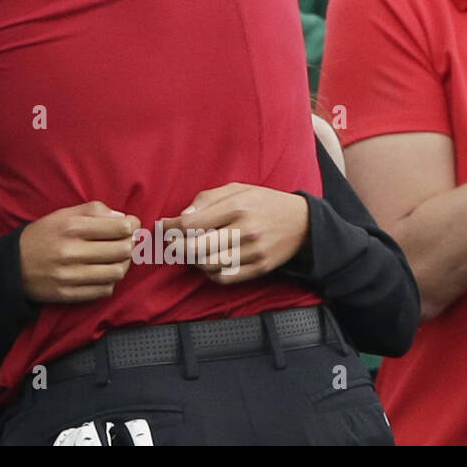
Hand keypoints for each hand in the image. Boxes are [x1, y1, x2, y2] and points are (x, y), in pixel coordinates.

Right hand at [19, 201, 139, 303]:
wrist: (12, 266)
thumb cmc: (42, 236)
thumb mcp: (62, 215)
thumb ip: (93, 210)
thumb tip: (122, 218)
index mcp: (72, 227)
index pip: (120, 227)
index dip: (133, 226)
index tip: (131, 226)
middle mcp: (72, 251)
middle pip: (123, 250)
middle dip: (131, 244)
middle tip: (127, 242)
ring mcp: (71, 275)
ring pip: (117, 272)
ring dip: (123, 265)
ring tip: (117, 259)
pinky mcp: (69, 294)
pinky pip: (104, 290)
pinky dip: (109, 281)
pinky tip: (102, 273)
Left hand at [160, 183, 308, 284]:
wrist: (303, 222)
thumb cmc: (264, 202)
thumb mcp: (237, 188)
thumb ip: (207, 198)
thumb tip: (182, 216)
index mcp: (237, 207)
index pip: (192, 223)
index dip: (171, 227)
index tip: (163, 225)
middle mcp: (245, 230)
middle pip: (196, 248)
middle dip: (176, 246)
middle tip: (170, 243)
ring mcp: (254, 252)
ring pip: (208, 265)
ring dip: (191, 260)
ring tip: (189, 251)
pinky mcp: (260, 268)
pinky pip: (225, 277)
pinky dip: (209, 273)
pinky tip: (206, 263)